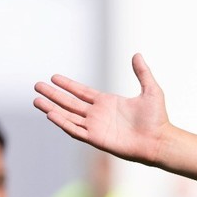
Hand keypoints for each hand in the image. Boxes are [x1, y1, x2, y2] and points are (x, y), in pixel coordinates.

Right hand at [33, 53, 170, 165]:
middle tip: (37, 86)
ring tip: (37, 100)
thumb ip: (143, 73)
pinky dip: (62, 122)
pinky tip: (51, 114)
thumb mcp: (151, 91)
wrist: (159, 141)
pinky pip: (75, 130)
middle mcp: (99, 114)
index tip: (54, 77)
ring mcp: (96, 127)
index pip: (82, 92)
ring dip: (52, 108)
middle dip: (53, 94)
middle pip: (70, 102)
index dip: (68, 85)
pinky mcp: (96, 139)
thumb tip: (137, 54)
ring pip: (68, 116)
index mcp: (108, 103)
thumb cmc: (157, 119)